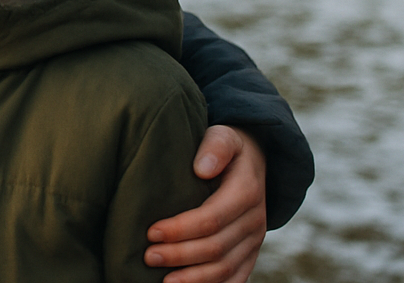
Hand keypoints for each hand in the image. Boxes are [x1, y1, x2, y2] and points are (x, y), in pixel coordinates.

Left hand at [145, 125, 266, 282]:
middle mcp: (254, 221)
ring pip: (225, 269)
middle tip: (149, 257)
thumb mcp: (223, 135)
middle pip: (216, 248)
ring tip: (163, 281)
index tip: (152, 232)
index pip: (212, 218)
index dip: (182, 229)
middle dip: (181, 256)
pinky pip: (236, 279)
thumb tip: (202, 168)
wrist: (253, 161)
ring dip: (194, 278)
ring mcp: (254, 241)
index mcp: (246, 192)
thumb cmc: (226, 148)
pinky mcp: (249, 254)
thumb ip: (214, 147)